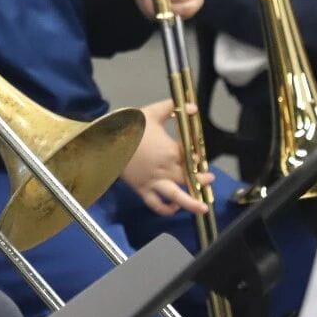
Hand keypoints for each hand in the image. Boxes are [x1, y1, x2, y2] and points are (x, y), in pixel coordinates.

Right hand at [120, 98, 212, 215]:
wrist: (107, 140)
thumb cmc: (130, 126)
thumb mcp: (152, 112)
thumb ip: (173, 108)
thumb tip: (192, 107)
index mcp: (170, 150)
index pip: (191, 157)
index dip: (198, 158)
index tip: (200, 157)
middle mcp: (165, 169)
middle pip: (189, 178)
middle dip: (202, 179)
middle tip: (209, 178)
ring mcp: (154, 181)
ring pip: (176, 196)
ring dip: (191, 203)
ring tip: (202, 207)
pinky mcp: (142, 189)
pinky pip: (155, 204)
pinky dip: (166, 209)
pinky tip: (174, 208)